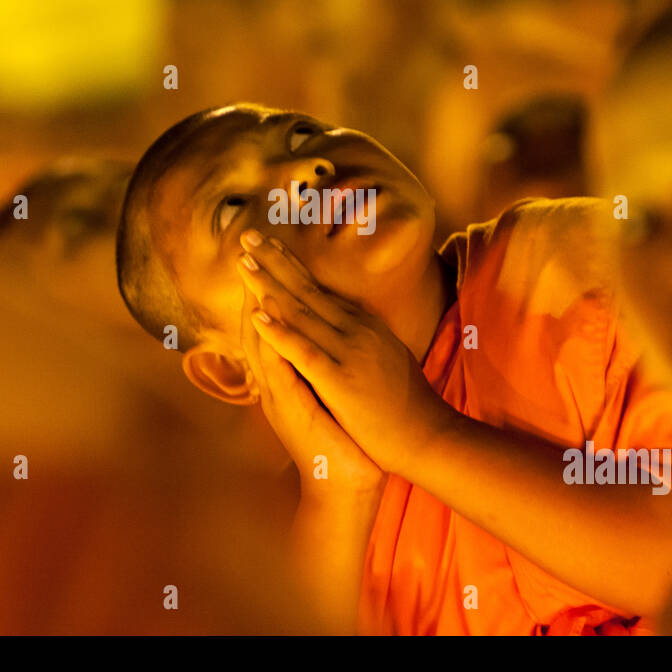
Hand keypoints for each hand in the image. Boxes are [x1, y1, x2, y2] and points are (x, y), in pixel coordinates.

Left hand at [236, 230, 457, 475]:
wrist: (428, 435)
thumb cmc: (407, 403)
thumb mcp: (387, 355)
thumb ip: (364, 335)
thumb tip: (349, 318)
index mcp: (363, 324)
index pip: (320, 287)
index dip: (291, 263)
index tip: (267, 244)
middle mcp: (355, 329)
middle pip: (307, 289)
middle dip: (274, 261)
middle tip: (247, 236)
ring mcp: (348, 352)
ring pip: (301, 311)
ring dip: (268, 285)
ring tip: (244, 263)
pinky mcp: (340, 380)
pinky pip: (304, 351)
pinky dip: (280, 332)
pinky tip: (257, 315)